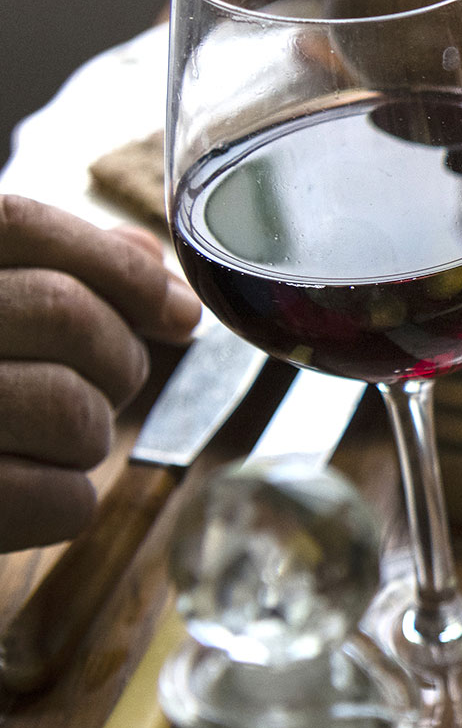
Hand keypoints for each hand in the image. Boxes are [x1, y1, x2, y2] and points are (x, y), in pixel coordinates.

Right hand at [0, 198, 201, 553]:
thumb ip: (33, 271)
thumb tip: (146, 257)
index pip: (19, 226)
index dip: (117, 268)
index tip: (175, 310)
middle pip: (66, 316)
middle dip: (117, 359)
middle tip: (104, 384)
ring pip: (75, 414)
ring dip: (87, 436)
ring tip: (40, 439)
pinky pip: (64, 501)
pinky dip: (64, 501)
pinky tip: (23, 490)